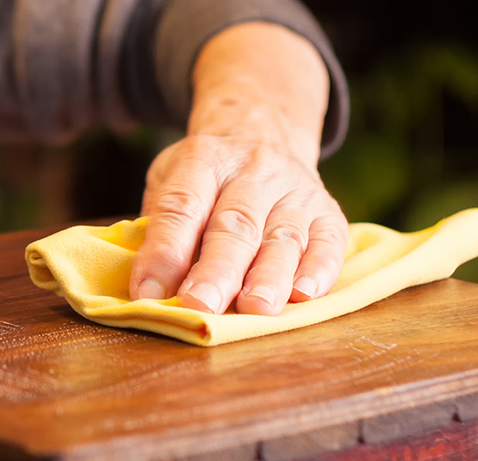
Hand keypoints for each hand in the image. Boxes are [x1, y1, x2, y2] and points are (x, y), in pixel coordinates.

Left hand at [128, 22, 346, 314]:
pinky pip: (329, 242)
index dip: (163, 253)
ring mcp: (294, 191)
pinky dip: (319, 271)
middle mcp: (252, 171)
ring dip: (268, 277)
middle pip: (235, 225)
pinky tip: (304, 295)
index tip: (148, 295)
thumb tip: (148, 288)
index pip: (181, 207)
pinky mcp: (328, 212)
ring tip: (255, 309)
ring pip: (282, 237)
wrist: (264, 135)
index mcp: (202, 160)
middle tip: (201, 306)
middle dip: (217, 271)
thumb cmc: (205, 179)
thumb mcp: (170, 179)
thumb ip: (158, 227)